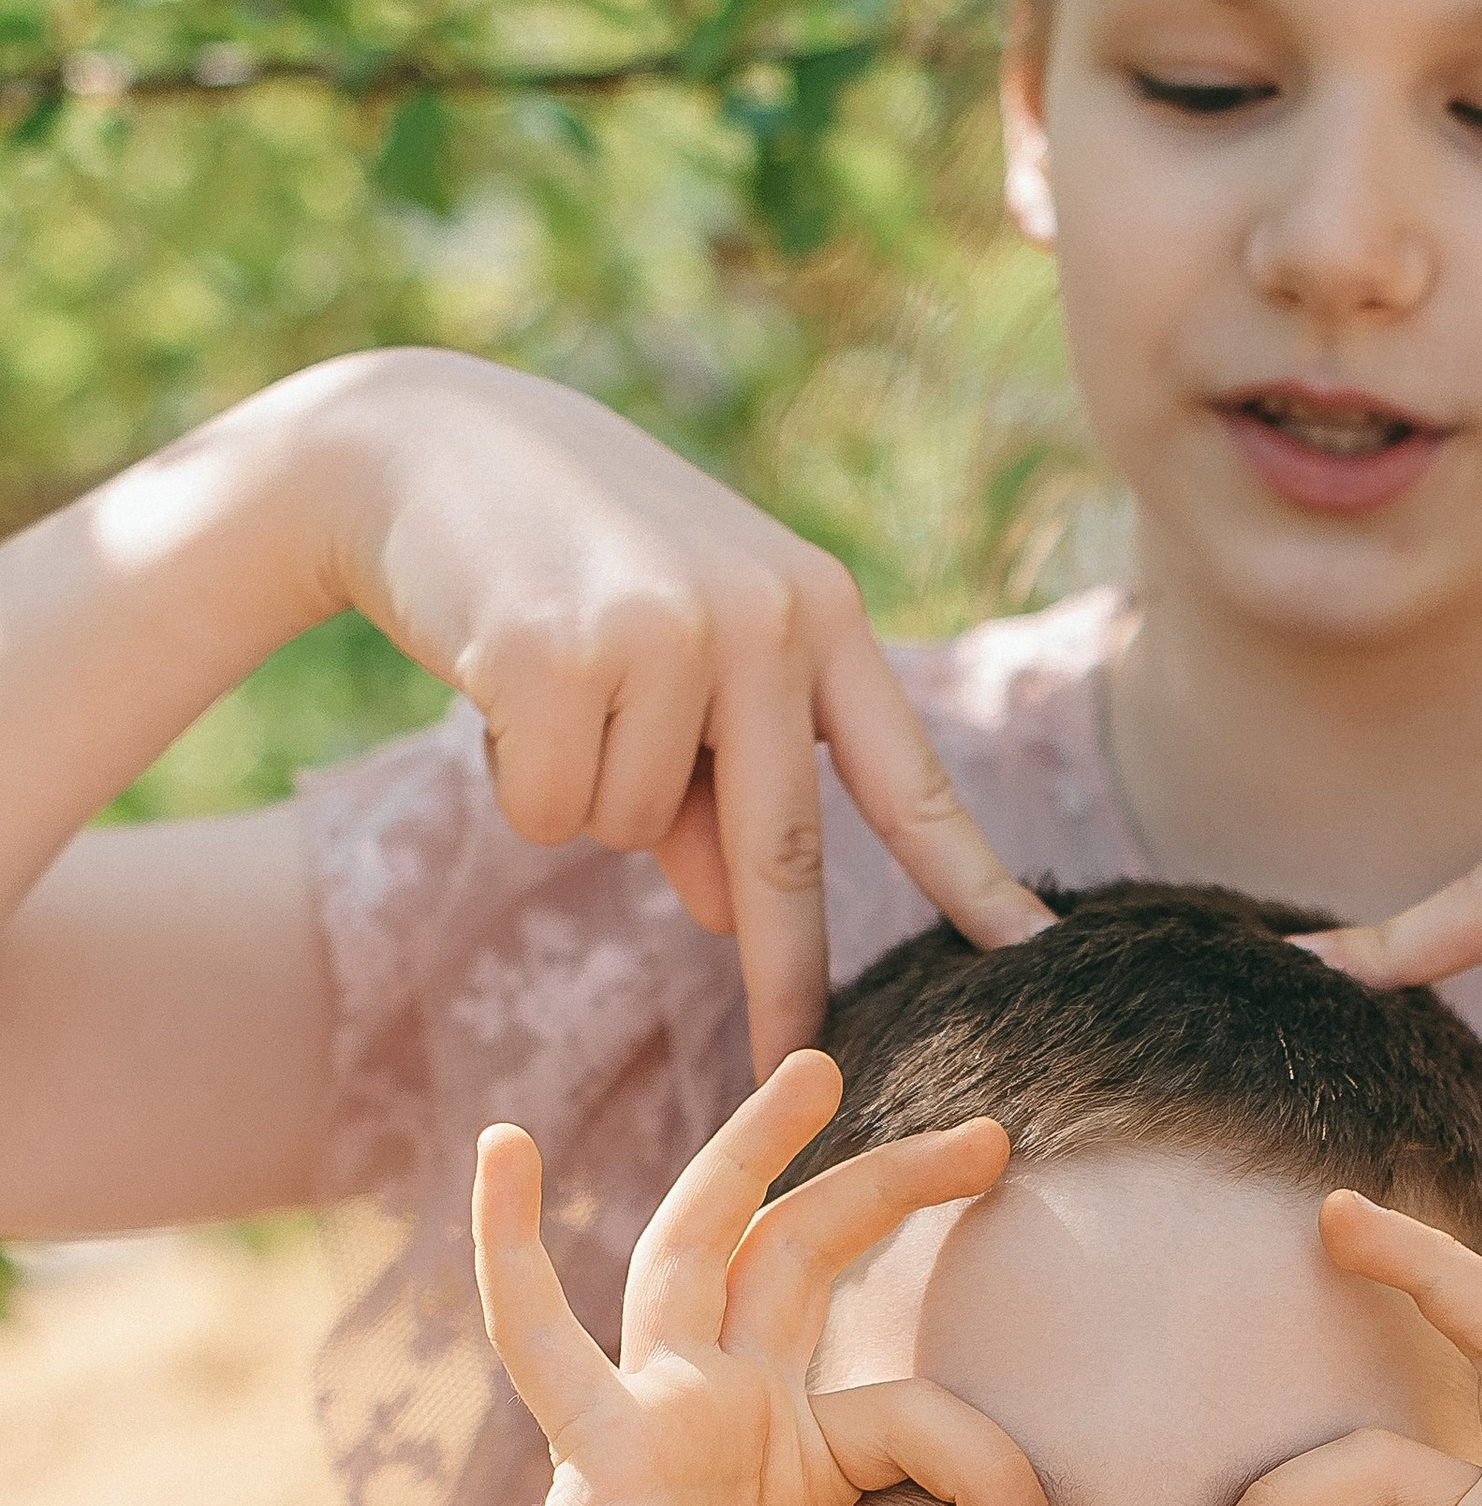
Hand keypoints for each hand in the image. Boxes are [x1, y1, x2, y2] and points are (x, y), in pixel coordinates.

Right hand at [312, 352, 1054, 1070]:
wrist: (420, 438)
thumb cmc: (571, 563)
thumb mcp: (682, 659)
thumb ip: (723, 783)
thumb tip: (736, 916)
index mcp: (820, 612)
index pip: (910, 781)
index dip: (974, 883)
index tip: (1038, 961)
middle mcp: (762, 617)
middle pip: (786, 851)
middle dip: (785, 975)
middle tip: (789, 1067)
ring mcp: (664, 631)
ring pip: (633, 831)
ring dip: (582, 790)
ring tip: (550, 678)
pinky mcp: (556, 655)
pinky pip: (550, 813)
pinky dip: (510, 778)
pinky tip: (494, 677)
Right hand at [471, 1058, 1070, 1505]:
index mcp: (797, 1453)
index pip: (922, 1411)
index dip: (998, 1473)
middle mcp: (730, 1411)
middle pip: (810, 1253)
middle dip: (898, 1183)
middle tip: (993, 1137)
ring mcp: (660, 1413)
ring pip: (708, 1245)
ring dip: (753, 1148)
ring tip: (814, 1066)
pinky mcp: (598, 1444)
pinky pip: (537, 1331)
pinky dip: (510, 1240)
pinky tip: (502, 1148)